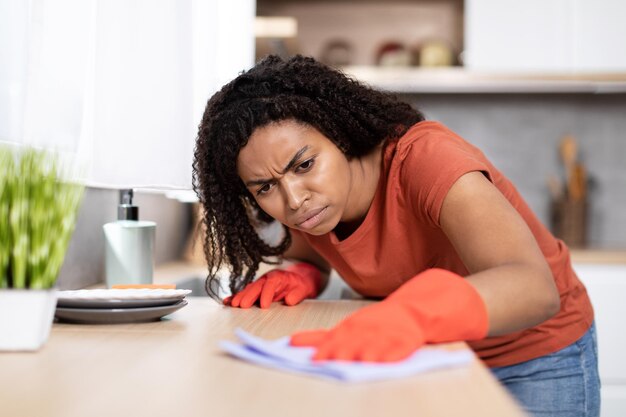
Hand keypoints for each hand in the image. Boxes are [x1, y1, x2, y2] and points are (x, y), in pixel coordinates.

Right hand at [223, 262, 320, 308]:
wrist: (298, 280)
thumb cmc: (300, 285)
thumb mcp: (304, 289)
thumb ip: (297, 294)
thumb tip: (289, 301)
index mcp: (278, 276)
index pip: (271, 284)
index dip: (267, 294)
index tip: (263, 305)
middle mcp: (266, 278)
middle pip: (256, 286)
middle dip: (248, 296)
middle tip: (241, 306)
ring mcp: (259, 284)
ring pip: (248, 290)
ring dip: (240, 297)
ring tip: (232, 305)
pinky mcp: (255, 290)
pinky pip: (245, 293)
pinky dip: (236, 297)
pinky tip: (227, 302)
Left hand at [290, 268, 487, 361]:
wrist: (418, 306)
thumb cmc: (380, 322)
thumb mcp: (350, 326)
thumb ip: (322, 336)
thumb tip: (290, 343)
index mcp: (352, 326)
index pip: (331, 336)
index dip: (317, 345)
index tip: (302, 353)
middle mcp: (367, 329)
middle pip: (348, 342)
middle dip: (334, 352)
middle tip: (321, 362)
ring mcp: (387, 334)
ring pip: (371, 346)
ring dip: (358, 354)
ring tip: (346, 362)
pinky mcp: (406, 340)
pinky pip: (397, 349)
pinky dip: (387, 356)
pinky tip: (379, 363)